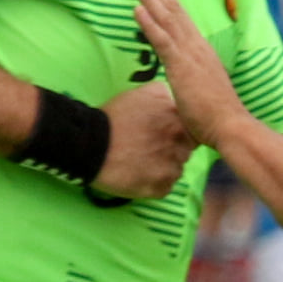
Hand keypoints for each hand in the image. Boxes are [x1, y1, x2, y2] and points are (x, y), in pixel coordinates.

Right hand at [93, 81, 196, 200]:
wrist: (90, 144)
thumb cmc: (114, 118)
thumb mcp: (142, 94)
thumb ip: (164, 95)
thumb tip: (174, 100)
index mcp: (179, 121)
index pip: (192, 132)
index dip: (177, 134)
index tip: (162, 134)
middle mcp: (181, 144)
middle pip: (185, 152)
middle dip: (171, 151)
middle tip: (148, 148)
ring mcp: (172, 168)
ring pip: (175, 170)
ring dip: (163, 168)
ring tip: (140, 161)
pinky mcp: (161, 187)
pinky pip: (164, 187)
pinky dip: (153, 183)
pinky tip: (137, 174)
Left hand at [130, 0, 244, 147]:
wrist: (231, 126)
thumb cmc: (218, 117)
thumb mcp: (203, 94)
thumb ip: (194, 85)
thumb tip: (190, 89)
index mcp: (201, 52)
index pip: (181, 20)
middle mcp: (196, 46)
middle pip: (171, 9)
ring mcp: (189, 54)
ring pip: (165, 17)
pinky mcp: (182, 66)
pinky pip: (162, 40)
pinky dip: (149, 23)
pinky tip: (136, 8)